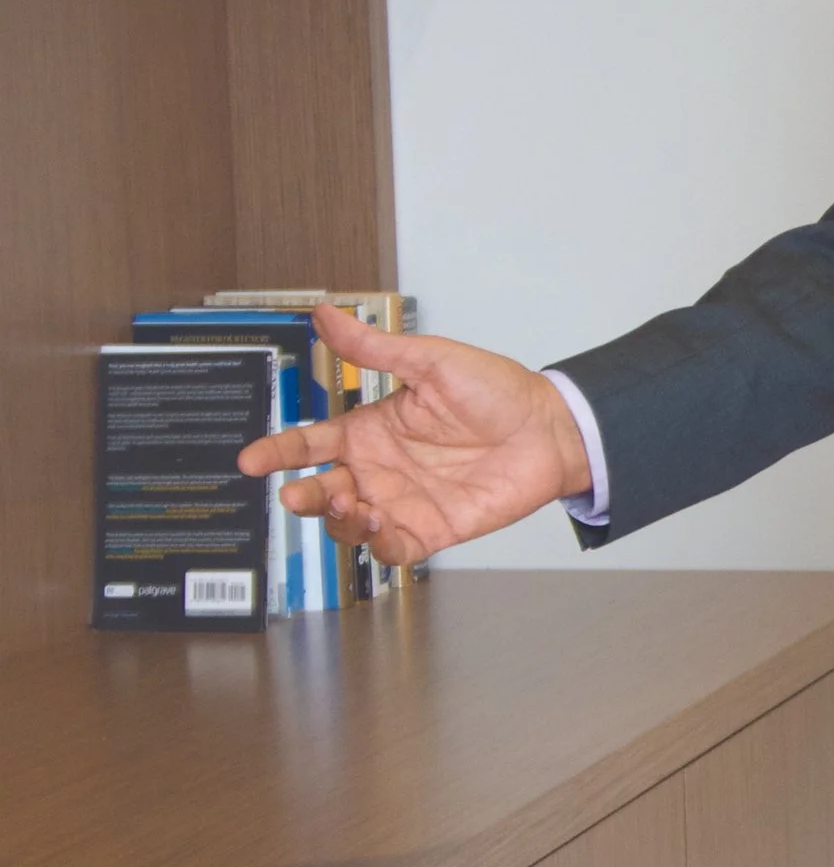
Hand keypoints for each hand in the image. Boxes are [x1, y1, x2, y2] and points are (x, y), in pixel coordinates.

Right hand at [237, 303, 593, 566]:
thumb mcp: (429, 361)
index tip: (251, 459)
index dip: (279, 451)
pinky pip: (391, 552)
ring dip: (338, 520)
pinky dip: (377, 546)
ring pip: (348, 524)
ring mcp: (403, 502)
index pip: (311, 444)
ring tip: (351, 502)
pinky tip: (382, 524)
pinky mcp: (431, 530)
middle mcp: (380, 469)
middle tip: (298, 494)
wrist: (549, 428)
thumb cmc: (496, 391)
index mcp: (371, 429)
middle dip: (302, 497)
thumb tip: (326, 314)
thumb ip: (373, 347)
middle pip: (320, 490)